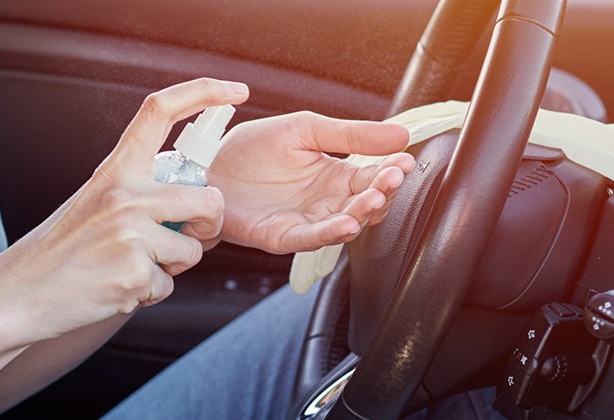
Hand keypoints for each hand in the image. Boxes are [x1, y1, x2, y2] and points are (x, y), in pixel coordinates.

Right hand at [0, 78, 247, 348]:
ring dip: (171, 267)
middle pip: (208, 200)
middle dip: (207, 226)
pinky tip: (116, 287)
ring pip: (192, 250)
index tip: (236, 91)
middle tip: (181, 238)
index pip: (160, 111)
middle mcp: (125, 194)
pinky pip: (169, 285)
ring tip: (128, 267)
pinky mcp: (134, 273)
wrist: (18, 293)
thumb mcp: (94, 202)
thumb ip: (137, 191)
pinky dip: (149, 292)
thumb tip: (191, 196)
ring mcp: (130, 233)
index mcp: (115, 170)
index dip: (204, 91)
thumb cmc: (60, 251)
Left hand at [206, 112, 414, 253]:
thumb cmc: (252, 148)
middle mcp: (326, 201)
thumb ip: (349, 135)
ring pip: (346, 223)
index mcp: (334, 175)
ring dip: (363, 213)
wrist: (208, 165)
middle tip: (392, 177)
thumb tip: (399, 134)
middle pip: (366, 203)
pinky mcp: (284, 236)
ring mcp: (307, 221)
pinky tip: (348, 224)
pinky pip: (313, 238)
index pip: (372, 176)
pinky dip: (332, 233)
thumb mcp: (305, 129)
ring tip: (373, 198)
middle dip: (382, 192)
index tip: (404, 160)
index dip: (390, 170)